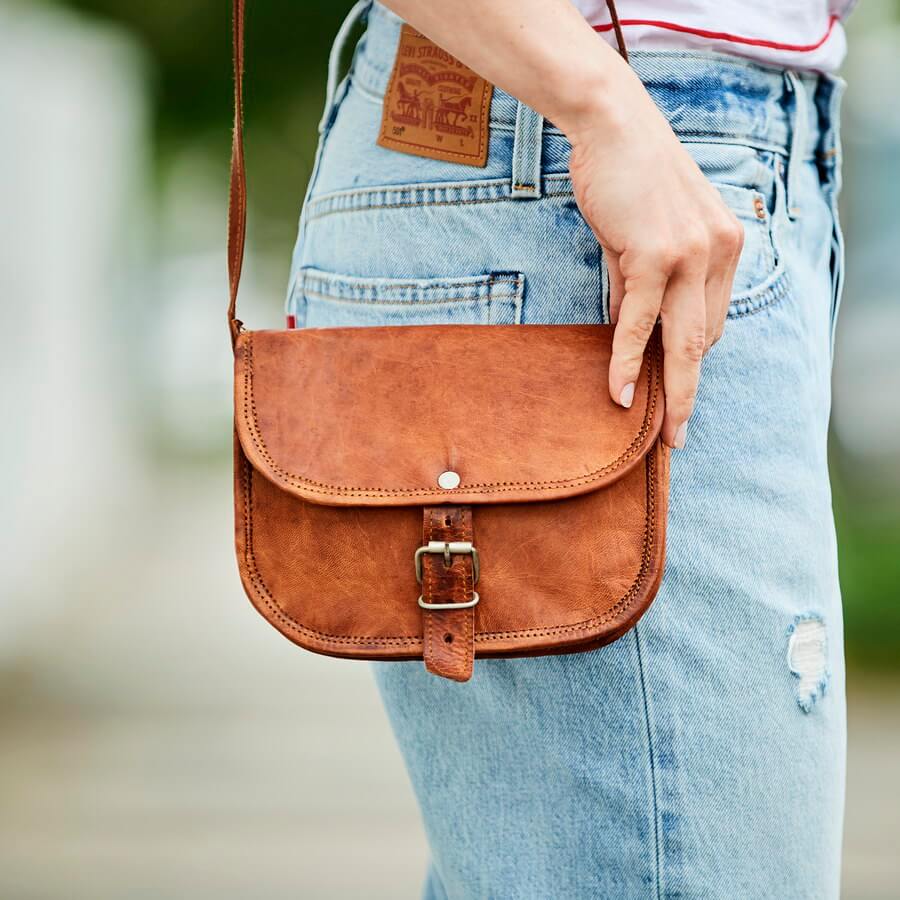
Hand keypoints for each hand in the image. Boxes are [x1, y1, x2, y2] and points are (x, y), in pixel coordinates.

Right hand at [564, 67, 743, 448]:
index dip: (689, 362)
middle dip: (689, 393)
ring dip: (668, 391)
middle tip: (677, 432)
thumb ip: (642, 284)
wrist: (614, 124)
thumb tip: (628, 329)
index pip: (709, 321)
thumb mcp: (645, 234)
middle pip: (704, 341)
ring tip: (659, 430)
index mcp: (724, 248)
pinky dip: (628, 357)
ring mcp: (690, 254)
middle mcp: (717, 253)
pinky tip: (619, 388)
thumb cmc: (629, 176)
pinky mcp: (656, 253)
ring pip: (681, 340)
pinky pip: (640, 320)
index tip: (674, 392)